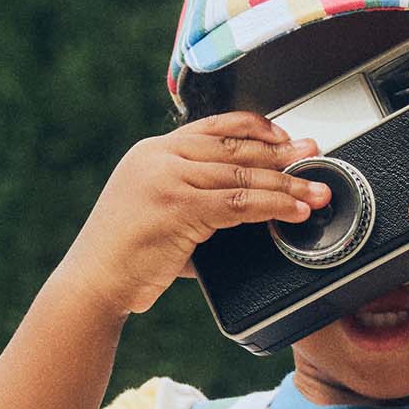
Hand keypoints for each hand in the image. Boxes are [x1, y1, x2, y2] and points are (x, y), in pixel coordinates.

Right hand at [60, 114, 334, 318]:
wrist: (93, 282)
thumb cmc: (124, 257)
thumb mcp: (159, 215)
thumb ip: (195, 204)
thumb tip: (240, 209)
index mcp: (153, 152)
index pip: (213, 127)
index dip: (254, 127)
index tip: (283, 134)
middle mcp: (159, 158)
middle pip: (233, 147)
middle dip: (280, 152)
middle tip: (313, 155)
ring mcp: (168, 179)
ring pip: (241, 174)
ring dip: (285, 183)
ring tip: (315, 189)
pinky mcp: (178, 207)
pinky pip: (238, 203)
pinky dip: (272, 206)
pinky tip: (294, 210)